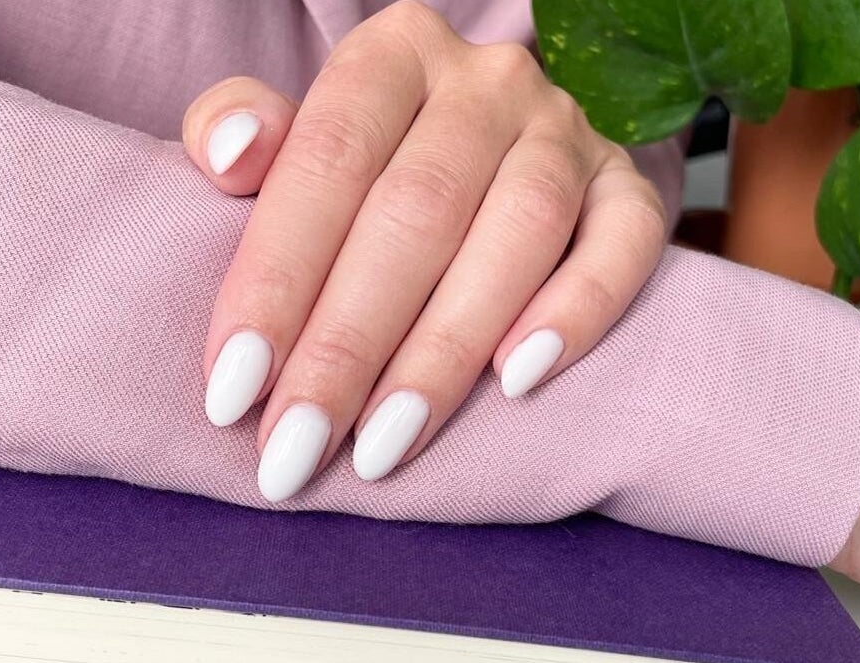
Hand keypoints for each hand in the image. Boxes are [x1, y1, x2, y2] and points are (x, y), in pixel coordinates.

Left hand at [181, 1, 665, 500]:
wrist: (473, 152)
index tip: (232, 391)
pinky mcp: (627, 185)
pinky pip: (625, 243)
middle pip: (417, 210)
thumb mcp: (289, 136)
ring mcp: (568, 130)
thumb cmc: (358, 166)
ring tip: (381, 446)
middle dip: (347, 345)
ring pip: (517, 233)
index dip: (276, 280)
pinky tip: (515, 383)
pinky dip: (577, 311)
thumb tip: (233, 153)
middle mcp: (488, 80)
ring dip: (444, 353)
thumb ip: (235, 129)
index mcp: (393, 52)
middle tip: (295, 449)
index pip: (327, 160)